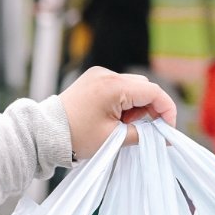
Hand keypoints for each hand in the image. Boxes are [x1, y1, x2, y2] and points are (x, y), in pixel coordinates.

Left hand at [58, 66, 176, 158]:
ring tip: (123, 125)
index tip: (168, 129)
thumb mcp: (114, 139)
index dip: (167, 110)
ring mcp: (99, 74)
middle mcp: (107, 75)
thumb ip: (143, 135)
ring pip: (133, 87)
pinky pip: (120, 87)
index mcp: (113, 87)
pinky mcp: (94, 79)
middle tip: (144, 130)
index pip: (153, 92)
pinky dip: (124, 102)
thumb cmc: (77, 137)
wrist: (47, 132)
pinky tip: (115, 117)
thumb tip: (162, 136)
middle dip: (151, 109)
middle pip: (144, 88)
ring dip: (137, 106)